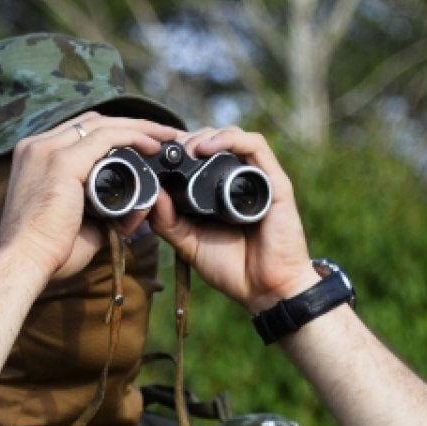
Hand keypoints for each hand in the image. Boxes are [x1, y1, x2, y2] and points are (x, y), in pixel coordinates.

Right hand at [0, 113, 179, 282]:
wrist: (23, 262)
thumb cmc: (47, 252)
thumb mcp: (80, 226)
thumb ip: (105, 215)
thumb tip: (136, 213)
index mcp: (35, 158)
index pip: (78, 132)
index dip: (112, 134)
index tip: (140, 144)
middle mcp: (37, 146)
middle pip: (92, 122)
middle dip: (130, 125)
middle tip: (162, 133)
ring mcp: (48, 150)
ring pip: (102, 125)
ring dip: (138, 127)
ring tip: (165, 135)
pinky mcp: (62, 161)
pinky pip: (106, 138)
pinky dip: (133, 137)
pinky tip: (153, 145)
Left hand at [147, 126, 317, 311]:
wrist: (265, 291)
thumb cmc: (232, 269)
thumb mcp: (189, 244)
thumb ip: (168, 222)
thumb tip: (151, 193)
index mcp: (219, 192)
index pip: (199, 156)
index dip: (177, 148)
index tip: (155, 153)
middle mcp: (239, 181)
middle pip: (214, 140)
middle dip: (188, 139)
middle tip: (168, 150)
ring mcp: (258, 179)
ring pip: (233, 136)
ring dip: (206, 135)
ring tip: (186, 149)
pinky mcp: (275, 182)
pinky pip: (255, 146)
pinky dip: (230, 140)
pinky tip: (207, 149)